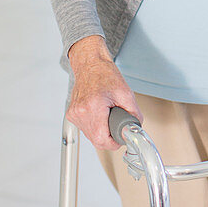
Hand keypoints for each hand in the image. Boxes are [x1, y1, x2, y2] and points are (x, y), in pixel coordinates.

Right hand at [67, 35, 142, 150]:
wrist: (90, 64)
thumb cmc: (104, 74)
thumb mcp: (126, 93)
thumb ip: (134, 113)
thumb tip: (136, 127)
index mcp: (92, 107)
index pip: (102, 140)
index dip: (114, 142)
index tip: (120, 137)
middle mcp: (80, 112)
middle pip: (96, 140)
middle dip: (109, 137)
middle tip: (116, 124)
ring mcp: (74, 114)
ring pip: (90, 136)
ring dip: (101, 131)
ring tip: (107, 115)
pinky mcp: (71, 114)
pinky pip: (85, 129)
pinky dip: (94, 125)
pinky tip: (99, 114)